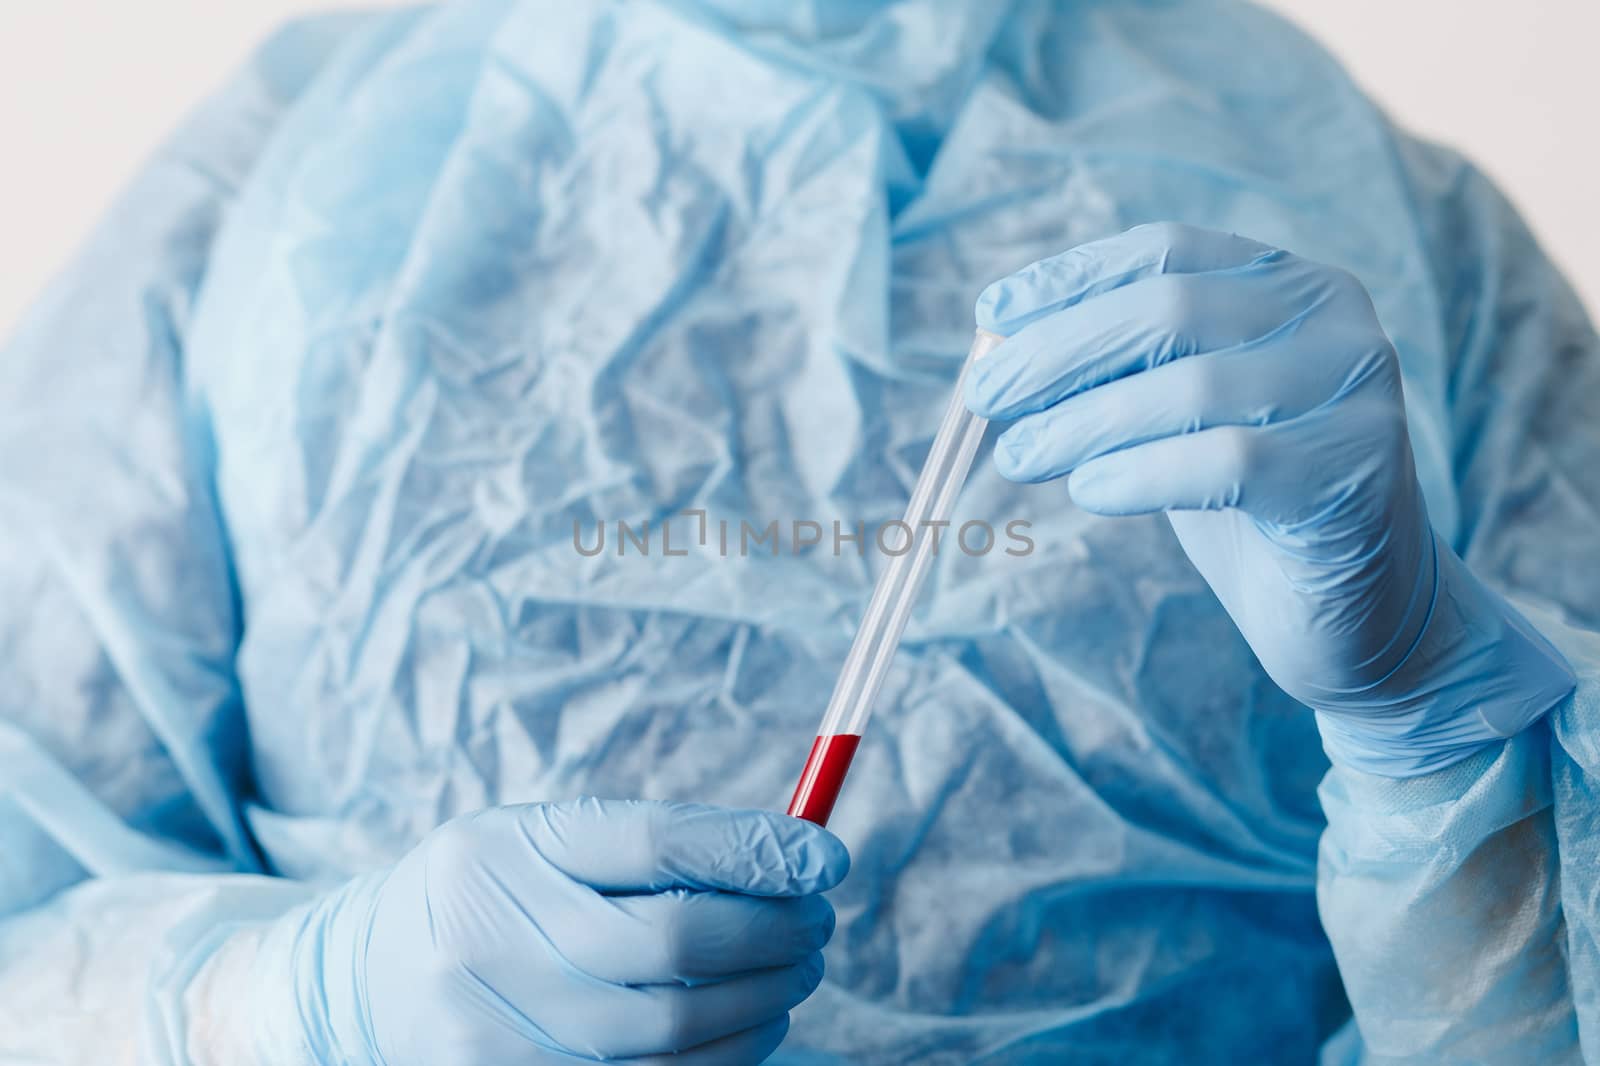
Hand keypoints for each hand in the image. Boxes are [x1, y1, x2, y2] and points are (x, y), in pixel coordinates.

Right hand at [278, 799, 846, 1064]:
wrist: (367, 981)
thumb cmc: (491, 892)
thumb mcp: (549, 839)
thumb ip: (661, 841)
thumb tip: (793, 855)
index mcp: (505, 849)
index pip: (653, 843)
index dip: (754, 850)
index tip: (826, 857)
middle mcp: (490, 939)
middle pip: (672, 943)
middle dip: (773, 933)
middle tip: (816, 923)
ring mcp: (492, 1032)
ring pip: (671, 1033)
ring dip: (761, 1004)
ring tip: (792, 973)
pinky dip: (720, 1061)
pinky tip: (746, 1028)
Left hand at [965, 223, 1572, 774]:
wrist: (1362, 612)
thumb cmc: (1251, 504)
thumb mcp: (1177, 418)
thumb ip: (1119, 372)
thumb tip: (1000, 349)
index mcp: (1288, 284)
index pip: (1163, 252)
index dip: (1068, 279)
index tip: (989, 318)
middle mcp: (1332, 319)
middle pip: (1168, 307)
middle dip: (1058, 352)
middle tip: (982, 397)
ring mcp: (1354, 391)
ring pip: (1190, 384)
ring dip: (1081, 421)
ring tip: (1019, 455)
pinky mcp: (1352, 470)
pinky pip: (1226, 460)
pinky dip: (1139, 473)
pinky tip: (1089, 491)